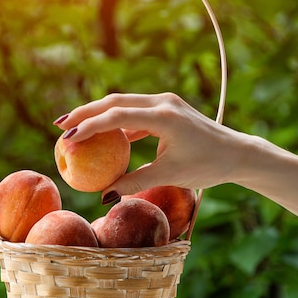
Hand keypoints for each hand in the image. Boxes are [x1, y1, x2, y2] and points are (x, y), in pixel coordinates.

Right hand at [54, 92, 256, 196]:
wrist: (237, 152)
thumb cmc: (207, 166)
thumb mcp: (169, 176)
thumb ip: (134, 182)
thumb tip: (103, 197)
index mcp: (164, 117)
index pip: (117, 116)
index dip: (90, 127)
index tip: (67, 139)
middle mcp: (162, 102)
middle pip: (114, 101)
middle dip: (85, 112)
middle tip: (60, 127)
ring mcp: (165, 102)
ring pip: (123, 103)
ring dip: (98, 114)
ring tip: (74, 128)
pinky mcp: (167, 108)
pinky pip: (134, 111)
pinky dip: (116, 121)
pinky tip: (103, 134)